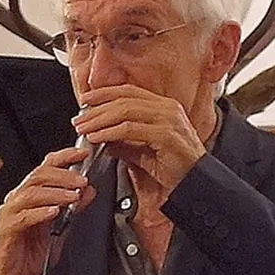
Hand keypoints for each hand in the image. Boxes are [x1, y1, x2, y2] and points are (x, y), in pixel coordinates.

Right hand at [0, 144, 97, 274]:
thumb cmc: (30, 254)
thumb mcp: (59, 228)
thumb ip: (74, 209)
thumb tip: (88, 191)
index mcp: (29, 195)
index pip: (45, 167)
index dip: (63, 158)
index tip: (82, 155)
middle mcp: (18, 200)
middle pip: (38, 176)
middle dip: (63, 176)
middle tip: (81, 181)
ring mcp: (10, 213)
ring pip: (32, 193)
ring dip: (55, 193)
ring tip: (73, 197)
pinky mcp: (7, 229)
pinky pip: (24, 216)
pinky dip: (40, 212)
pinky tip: (54, 212)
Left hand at [72, 83, 207, 189]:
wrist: (196, 183)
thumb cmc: (175, 169)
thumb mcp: (143, 152)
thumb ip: (124, 143)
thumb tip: (103, 138)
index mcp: (163, 107)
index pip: (129, 91)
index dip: (104, 93)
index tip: (85, 100)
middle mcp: (167, 108)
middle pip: (124, 98)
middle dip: (96, 108)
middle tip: (78, 119)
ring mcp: (168, 119)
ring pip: (125, 110)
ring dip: (99, 119)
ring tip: (84, 128)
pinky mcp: (166, 134)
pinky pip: (131, 128)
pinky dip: (110, 132)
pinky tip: (98, 138)